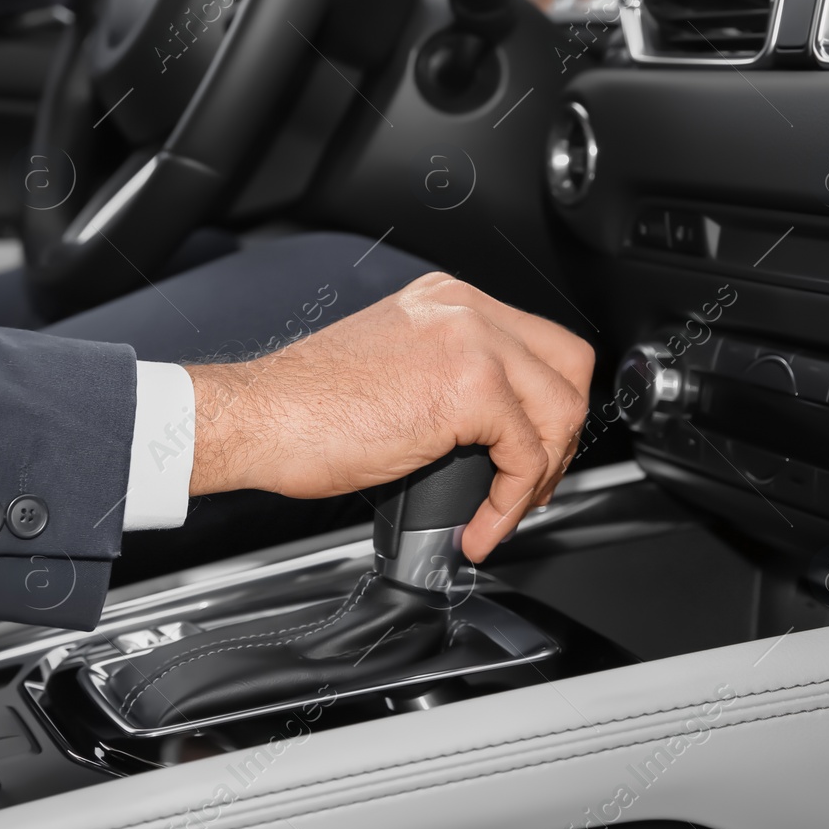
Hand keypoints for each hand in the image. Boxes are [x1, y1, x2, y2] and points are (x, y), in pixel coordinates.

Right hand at [185, 272, 595, 560]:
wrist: (260, 417)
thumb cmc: (303, 407)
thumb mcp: (393, 370)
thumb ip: (445, 378)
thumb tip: (486, 432)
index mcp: (447, 300)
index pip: (538, 344)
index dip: (545, 406)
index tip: (527, 452)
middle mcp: (465, 309)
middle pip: (569, 366)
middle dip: (561, 435)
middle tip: (529, 483)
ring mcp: (471, 342)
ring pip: (560, 411)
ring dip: (541, 476)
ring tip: (503, 512)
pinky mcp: (469, 387)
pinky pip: (526, 456)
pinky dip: (510, 505)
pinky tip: (480, 528)